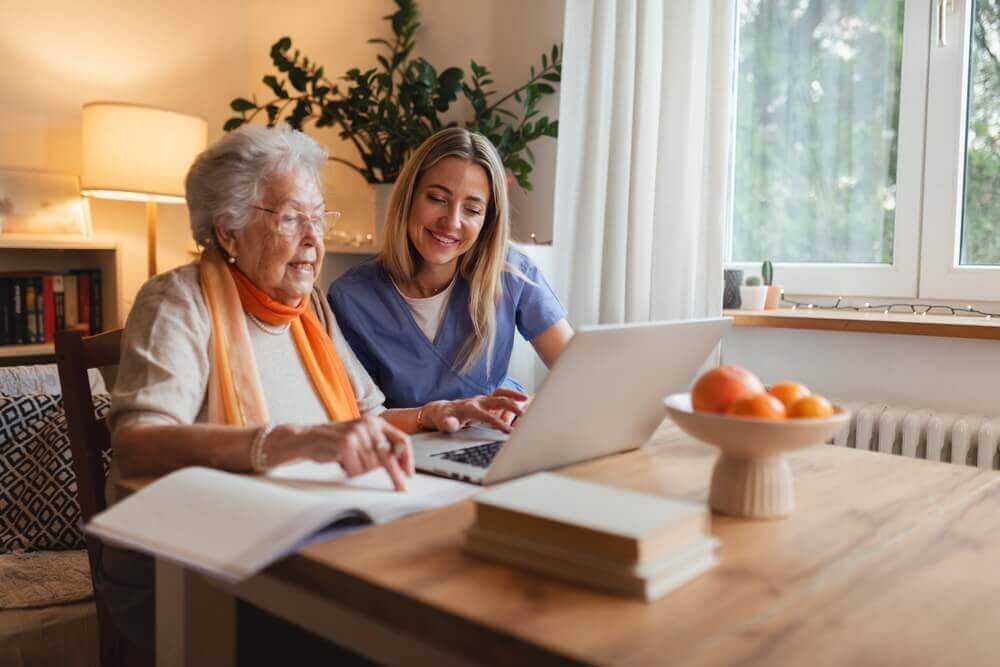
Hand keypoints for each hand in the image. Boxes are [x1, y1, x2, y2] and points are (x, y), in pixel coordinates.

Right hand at [270, 416, 414, 490]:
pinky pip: (356, 469)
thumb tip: (399, 464)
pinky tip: (341, 461)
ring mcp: (357, 433)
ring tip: (348, 460)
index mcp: (376, 422)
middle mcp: (369, 425)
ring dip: (359, 469)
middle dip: (395, 475)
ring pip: (370, 466)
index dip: (407, 458)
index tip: (409, 473)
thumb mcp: (361, 439)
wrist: (307, 438)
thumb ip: (378, 446)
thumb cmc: (335, 441)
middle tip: (401, 488)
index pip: (401, 440)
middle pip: (389, 457)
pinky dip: (349, 471)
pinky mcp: (346, 443)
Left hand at [421, 389, 529, 433]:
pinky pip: (502, 396)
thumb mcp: (442, 423)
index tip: (509, 431)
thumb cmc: (444, 418)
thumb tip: (450, 424)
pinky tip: (523, 404)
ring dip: (514, 395)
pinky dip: (512, 397)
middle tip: (525, 415)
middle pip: (498, 399)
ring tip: (528, 400)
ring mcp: (484, 400)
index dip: (498, 423)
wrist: (442, 410)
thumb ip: (447, 424)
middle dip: (512, 406)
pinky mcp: (487, 402)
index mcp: (470, 407)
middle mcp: (479, 401)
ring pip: (501, 393)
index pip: (487, 415)